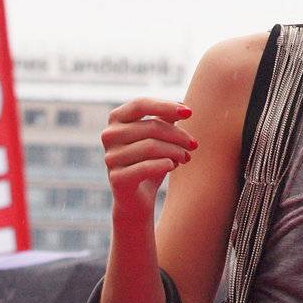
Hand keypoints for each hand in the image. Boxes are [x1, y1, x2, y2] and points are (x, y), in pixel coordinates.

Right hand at [103, 99, 197, 220]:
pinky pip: (146, 167)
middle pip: (151, 127)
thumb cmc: (150, 160)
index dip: (166, 106)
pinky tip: (174, 165)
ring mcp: (110, 157)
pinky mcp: (117, 178)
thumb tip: (183, 106)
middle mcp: (109, 135)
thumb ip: (166, 119)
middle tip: (194, 145)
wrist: (137, 198)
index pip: (140, 104)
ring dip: (175, 151)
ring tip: (186, 157)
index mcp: (116, 119)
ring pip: (151, 146)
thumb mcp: (158, 137)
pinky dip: (165, 164)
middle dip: (178, 135)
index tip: (190, 113)